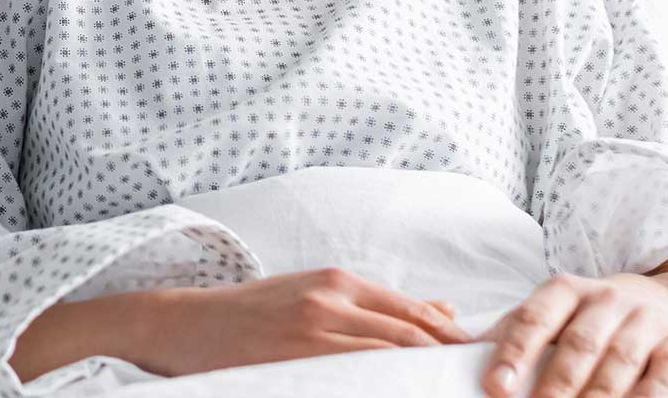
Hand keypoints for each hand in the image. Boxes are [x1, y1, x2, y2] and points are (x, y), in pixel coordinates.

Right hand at [128, 266, 471, 377]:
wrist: (186, 324)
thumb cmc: (250, 313)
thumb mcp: (311, 294)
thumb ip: (371, 305)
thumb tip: (441, 310)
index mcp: (336, 280)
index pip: (412, 310)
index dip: (450, 336)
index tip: (479, 357)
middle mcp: (330, 298)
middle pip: (409, 331)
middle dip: (448, 357)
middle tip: (481, 378)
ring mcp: (312, 328)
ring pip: (387, 353)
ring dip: (423, 373)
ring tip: (452, 389)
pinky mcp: (295, 356)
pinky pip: (354, 373)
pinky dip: (385, 383)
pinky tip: (403, 393)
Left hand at [476, 272, 667, 397]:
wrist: (655, 304)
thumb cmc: (582, 320)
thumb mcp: (545, 317)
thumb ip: (506, 338)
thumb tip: (453, 360)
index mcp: (563, 290)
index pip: (533, 318)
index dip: (513, 353)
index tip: (495, 387)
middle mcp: (605, 299)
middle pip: (579, 343)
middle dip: (557, 383)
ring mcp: (645, 320)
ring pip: (620, 360)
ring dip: (598, 396)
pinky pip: (664, 376)